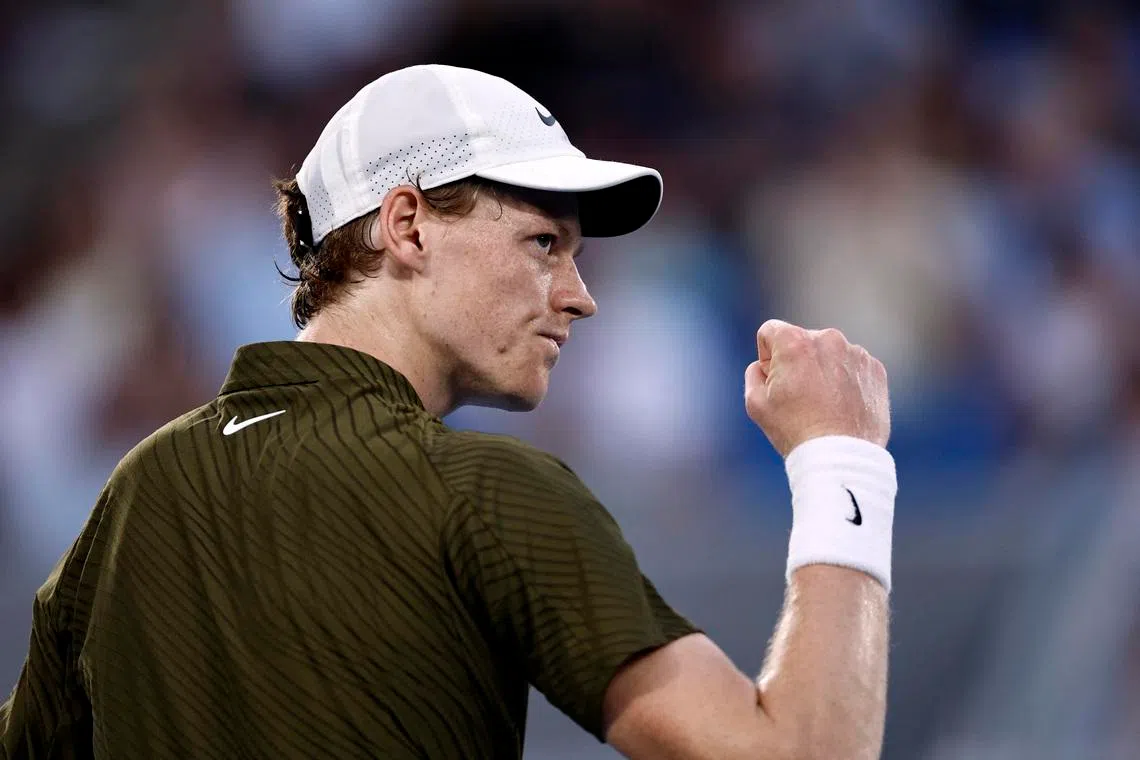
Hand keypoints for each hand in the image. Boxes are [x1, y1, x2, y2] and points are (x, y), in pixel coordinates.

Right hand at [745, 319, 889, 457]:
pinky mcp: (875, 370)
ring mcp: (856, 353)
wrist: (840, 456)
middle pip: (802, 342)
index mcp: (795, 341)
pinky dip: (846, 382)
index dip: (767, 357)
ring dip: (823, 372)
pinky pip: (852, 367)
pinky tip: (842, 407)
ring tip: (824, 406)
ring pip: (829, 355)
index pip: (770, 332)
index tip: (776, 382)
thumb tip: (764, 365)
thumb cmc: (794, 430)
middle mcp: (828, 339)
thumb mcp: (755, 402)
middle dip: (798, 363)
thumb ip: (754, 373)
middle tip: (800, 399)